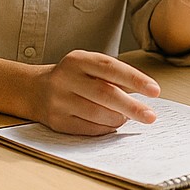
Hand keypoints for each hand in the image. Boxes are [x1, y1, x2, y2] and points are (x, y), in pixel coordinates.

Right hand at [31, 50, 163, 135]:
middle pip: (105, 93)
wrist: (34, 90)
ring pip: (97, 114)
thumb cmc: (73, 77)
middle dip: (132, 107)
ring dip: (118, 119)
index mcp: (78, 60)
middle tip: (150, 116)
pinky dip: (104, 129)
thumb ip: (115, 76)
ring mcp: (58, 100)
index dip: (135, 79)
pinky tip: (111, 125)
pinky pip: (87, 128)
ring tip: (127, 118)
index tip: (155, 91)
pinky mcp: (56, 121)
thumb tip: (146, 91)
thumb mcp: (89, 67)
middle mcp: (66, 78)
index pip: (111, 68)